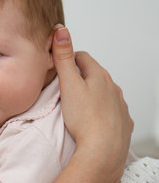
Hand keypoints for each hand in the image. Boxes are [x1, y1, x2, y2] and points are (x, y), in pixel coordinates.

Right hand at [51, 25, 133, 182]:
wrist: (103, 151)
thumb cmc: (85, 119)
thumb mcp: (69, 84)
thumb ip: (64, 57)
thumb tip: (62, 31)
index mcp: (99, 76)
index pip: (82, 57)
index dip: (69, 58)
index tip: (60, 65)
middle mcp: (113, 88)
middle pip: (94, 74)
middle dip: (80, 76)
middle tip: (64, 85)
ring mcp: (119, 105)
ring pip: (103, 92)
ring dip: (91, 92)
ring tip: (77, 103)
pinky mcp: (122, 121)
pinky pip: (111, 109)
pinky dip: (101, 109)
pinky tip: (91, 118)